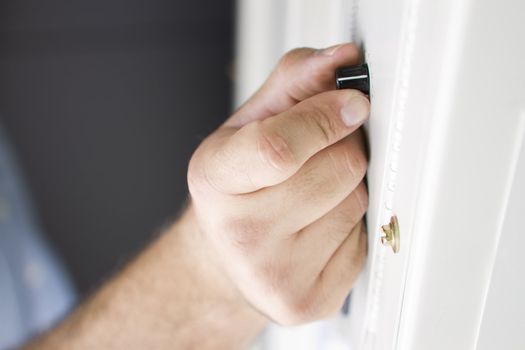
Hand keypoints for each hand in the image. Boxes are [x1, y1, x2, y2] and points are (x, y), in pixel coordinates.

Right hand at [186, 43, 368, 324]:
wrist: (226, 258)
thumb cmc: (237, 188)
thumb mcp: (249, 125)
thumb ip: (294, 82)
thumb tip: (340, 59)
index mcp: (216, 179)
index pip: (281, 147)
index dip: (326, 118)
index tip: (352, 104)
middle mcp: (240, 233)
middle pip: (339, 169)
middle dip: (343, 148)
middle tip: (319, 154)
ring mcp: (274, 275)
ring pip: (358, 202)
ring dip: (348, 186)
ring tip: (313, 193)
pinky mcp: (307, 301)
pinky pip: (364, 241)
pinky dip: (350, 225)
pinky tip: (318, 226)